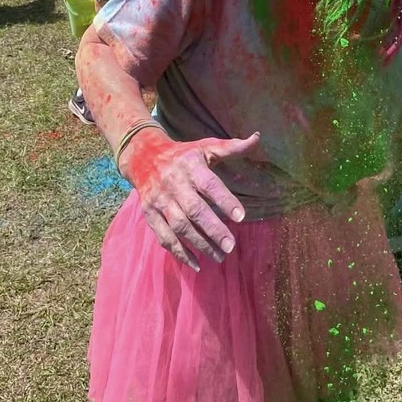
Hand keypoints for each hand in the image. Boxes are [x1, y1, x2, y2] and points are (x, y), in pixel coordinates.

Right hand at [120, 128, 260, 269]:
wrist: (144, 157)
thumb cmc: (183, 155)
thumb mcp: (205, 147)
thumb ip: (231, 147)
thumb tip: (257, 138)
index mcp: (190, 166)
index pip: (209, 185)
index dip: (225, 200)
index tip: (241, 217)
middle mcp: (174, 183)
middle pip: (194, 210)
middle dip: (213, 230)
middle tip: (231, 246)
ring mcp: (160, 200)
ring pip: (180, 226)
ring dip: (199, 244)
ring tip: (219, 256)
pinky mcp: (149, 214)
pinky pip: (164, 237)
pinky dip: (179, 252)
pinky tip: (196, 263)